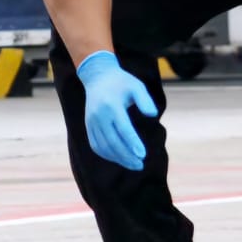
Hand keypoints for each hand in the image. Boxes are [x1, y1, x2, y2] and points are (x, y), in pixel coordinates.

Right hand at [77, 51, 158, 171]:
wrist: (98, 77)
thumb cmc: (122, 82)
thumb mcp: (136, 86)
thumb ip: (145, 100)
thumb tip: (153, 115)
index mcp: (112, 105)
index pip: (123, 129)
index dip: (133, 143)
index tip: (143, 155)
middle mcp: (99, 115)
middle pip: (113, 141)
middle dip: (127, 156)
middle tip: (140, 165)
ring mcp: (91, 122)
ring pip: (103, 146)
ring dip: (118, 159)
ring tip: (134, 165)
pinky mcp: (88, 126)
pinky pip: (96, 145)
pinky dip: (107, 155)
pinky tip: (120, 159)